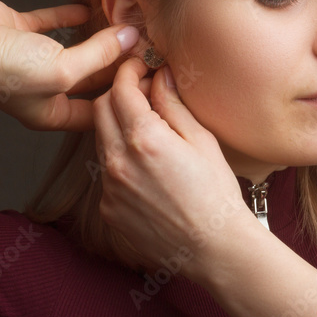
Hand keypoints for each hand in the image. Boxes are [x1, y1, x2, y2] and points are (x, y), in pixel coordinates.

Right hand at [0, 0, 139, 131]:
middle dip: (115, 66)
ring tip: (124, 29)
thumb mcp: (64, 69)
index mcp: (51, 113)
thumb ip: (100, 54)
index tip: (148, 78)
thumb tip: (131, 38)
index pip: (97, 109)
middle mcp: (42, 89)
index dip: (123, 96)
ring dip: (95, 40)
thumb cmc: (6, 70)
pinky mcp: (19, 32)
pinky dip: (69, 17)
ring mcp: (30, 60)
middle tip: (145, 51)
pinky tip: (90, 9)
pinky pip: (51, 24)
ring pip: (73, 50)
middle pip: (89, 79)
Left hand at [92, 57, 254, 278]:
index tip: (138, 67)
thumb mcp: (201, 141)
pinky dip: (121, 161)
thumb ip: (173, 105)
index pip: (120, 89)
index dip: (128, 71)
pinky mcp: (108, 209)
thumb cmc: (216, 195)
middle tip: (141, 93)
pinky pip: (107, 172)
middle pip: (100, 109)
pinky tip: (148, 170)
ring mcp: (109, 187)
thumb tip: (160, 77)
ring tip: (148, 132)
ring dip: (117, 127)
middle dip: (117, 94)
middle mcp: (118, 161)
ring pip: (101, 141)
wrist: (213, 248)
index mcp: (144, 139)